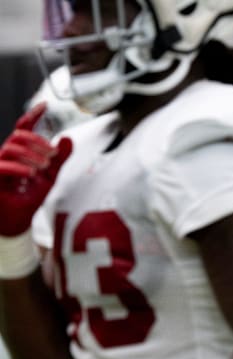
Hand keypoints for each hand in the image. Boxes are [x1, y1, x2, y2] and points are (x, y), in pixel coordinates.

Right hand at [0, 103, 71, 235]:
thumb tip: (67, 138)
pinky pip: (1, 167)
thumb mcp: (50, 176)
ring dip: (31, 155)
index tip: (45, 105)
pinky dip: (19, 168)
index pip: (23, 128)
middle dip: (38, 141)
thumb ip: (59, 158)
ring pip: (11, 148)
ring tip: (44, 167)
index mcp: (20, 152)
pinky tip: (32, 174)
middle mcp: (6, 155)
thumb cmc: (29, 197)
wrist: (18, 218)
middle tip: (52, 155)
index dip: (32, 115)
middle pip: (18, 136)